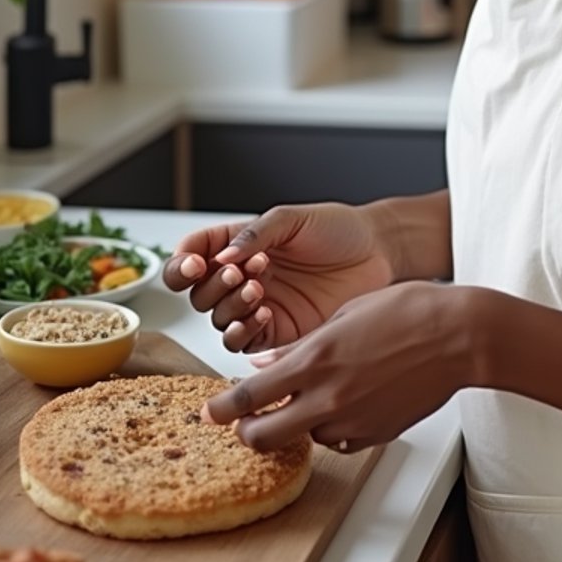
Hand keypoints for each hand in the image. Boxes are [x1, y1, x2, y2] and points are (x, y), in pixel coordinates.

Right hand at [163, 202, 394, 352]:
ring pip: (218, 319)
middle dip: (213, 284)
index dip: (184, 263)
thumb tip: (221, 256)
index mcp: (240, 245)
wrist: (377, 251)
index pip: (192, 256)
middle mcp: (243, 277)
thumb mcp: (293, 219)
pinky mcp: (278, 332)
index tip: (197, 262)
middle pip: (198, 294)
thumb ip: (255, 234)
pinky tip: (263, 314)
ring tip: (258, 288)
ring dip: (229, 307)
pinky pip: (244, 342)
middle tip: (239, 271)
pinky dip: (244, 332)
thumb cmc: (338, 229)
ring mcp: (259, 306)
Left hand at [201, 281, 478, 451]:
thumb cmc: (410, 311)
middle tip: (247, 420)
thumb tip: (265, 362)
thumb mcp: (346, 314)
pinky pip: (339, 443)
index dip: (222, 409)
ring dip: (298, 424)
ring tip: (314, 397)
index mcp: (315, 360)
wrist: (460, 336)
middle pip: (262, 436)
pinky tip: (346, 404)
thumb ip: (300, 344)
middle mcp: (327, 398)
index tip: (210, 412)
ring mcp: (352, 421)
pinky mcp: (375, 435)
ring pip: (304, 438)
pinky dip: (332, 430)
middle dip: (248, 431)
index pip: (248, 397)